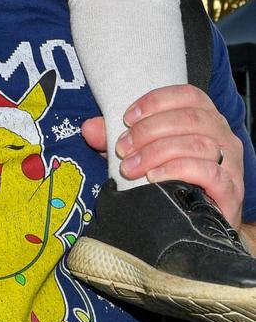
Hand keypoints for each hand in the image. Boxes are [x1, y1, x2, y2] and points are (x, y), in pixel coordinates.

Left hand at [81, 84, 243, 226]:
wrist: (199, 226)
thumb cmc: (170, 180)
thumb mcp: (139, 153)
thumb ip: (114, 139)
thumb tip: (89, 128)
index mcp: (205, 118)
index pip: (188, 95)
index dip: (156, 101)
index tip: (127, 117)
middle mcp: (223, 136)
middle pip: (191, 118)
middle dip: (149, 131)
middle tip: (122, 148)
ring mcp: (231, 164)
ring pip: (199, 143)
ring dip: (158, 151)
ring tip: (131, 167)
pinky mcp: (232, 192)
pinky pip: (209, 172)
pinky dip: (178, 170)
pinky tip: (154, 178)